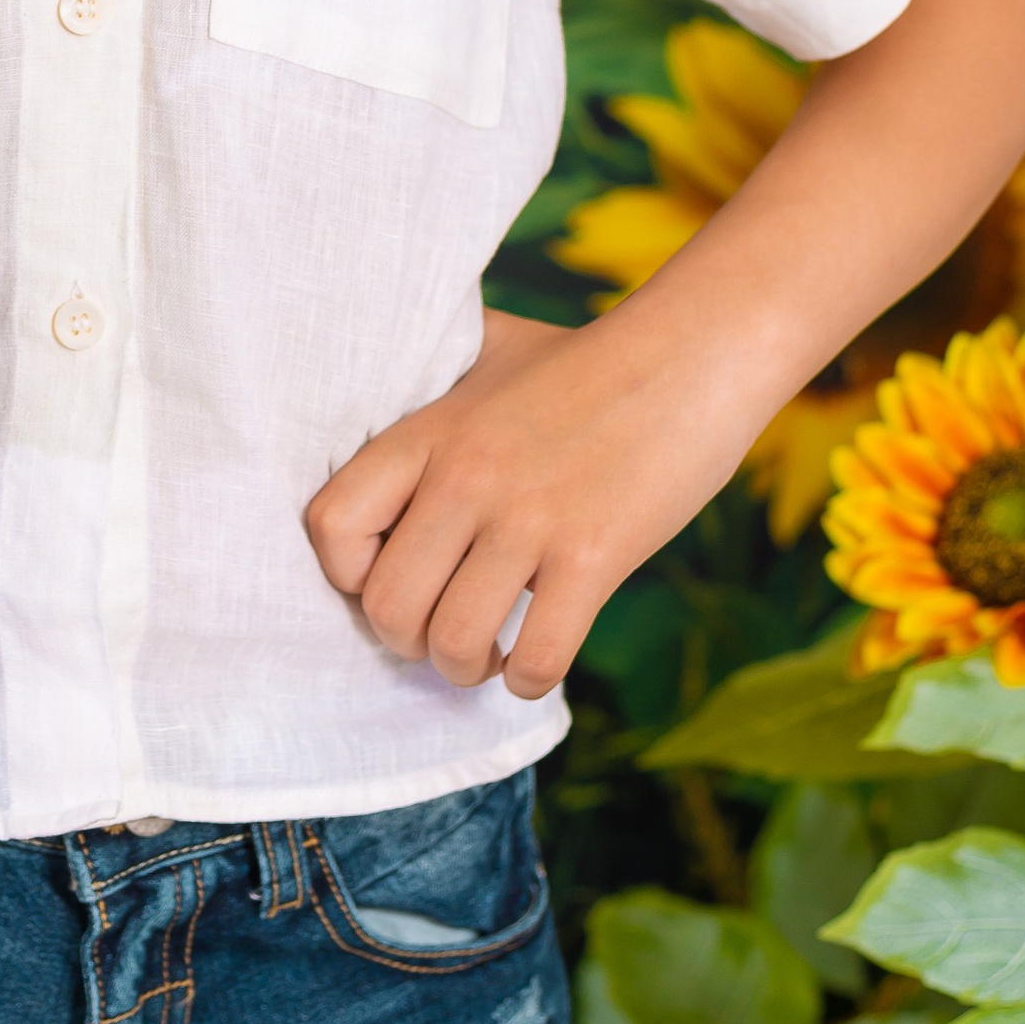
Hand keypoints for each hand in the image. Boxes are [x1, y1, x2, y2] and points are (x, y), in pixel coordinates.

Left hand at [304, 310, 737, 702]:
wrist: (692, 354)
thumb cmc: (590, 356)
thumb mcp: (491, 344)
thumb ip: (436, 369)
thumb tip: (395, 373)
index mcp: (431, 430)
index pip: (332, 524)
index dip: (345, 572)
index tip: (384, 576)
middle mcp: (466, 477)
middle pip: (388, 605)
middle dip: (407, 641)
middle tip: (438, 632)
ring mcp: (530, 519)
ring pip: (453, 642)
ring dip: (464, 668)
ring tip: (485, 654)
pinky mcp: (595, 555)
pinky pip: (537, 656)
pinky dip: (528, 679)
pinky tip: (535, 661)